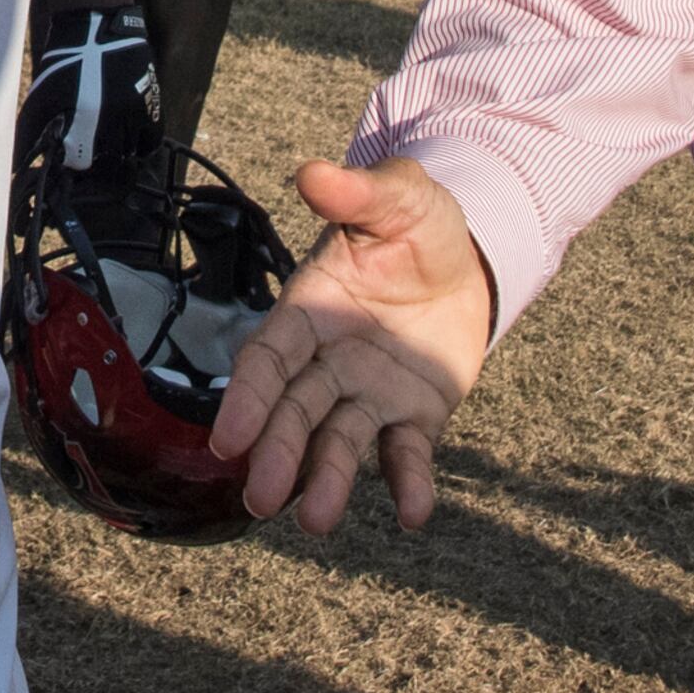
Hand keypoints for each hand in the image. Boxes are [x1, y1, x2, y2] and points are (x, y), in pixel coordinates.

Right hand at [209, 158, 495, 531]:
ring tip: (317, 520)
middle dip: (278, 452)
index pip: (268, 360)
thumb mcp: (396, 199)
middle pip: (295, 412)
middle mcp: (329, 362)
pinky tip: (415, 513)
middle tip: (264, 497)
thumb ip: (357, 193)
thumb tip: (313, 172)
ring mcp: (369, 395)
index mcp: (309, 312)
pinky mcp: (413, 417)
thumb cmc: (414, 226)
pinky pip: (406, 454)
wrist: (466, 259)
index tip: (227, 441)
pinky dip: (408, 483)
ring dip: (328, 480)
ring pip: (340, 442)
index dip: (247, 398)